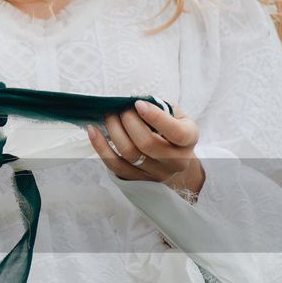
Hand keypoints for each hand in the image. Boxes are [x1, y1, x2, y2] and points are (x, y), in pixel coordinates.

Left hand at [86, 100, 205, 198]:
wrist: (172, 157)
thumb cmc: (170, 129)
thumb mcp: (174, 115)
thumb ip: (160, 107)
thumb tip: (132, 102)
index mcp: (189, 140)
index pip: (176, 132)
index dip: (155, 117)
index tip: (137, 104)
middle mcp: (177, 160)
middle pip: (147, 143)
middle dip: (129, 122)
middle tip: (120, 109)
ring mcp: (157, 173)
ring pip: (129, 154)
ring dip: (114, 132)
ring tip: (108, 117)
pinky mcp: (137, 180)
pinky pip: (114, 165)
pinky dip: (100, 146)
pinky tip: (92, 130)